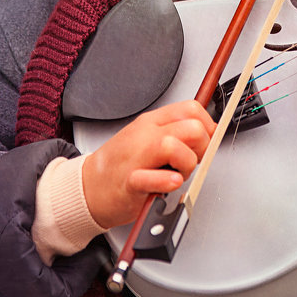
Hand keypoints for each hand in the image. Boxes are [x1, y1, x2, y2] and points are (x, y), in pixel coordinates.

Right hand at [81, 100, 214, 228]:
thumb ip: (174, 134)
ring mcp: (136, 158)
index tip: (207, 142)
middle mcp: (145, 136)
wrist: (89, 187)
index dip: (208, 126)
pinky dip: (165, 180)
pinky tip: (171, 181)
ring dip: (187, 164)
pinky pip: (148, 177)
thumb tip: (206, 134)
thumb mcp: (147, 139)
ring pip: (173, 146)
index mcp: (151, 123)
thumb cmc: (121, 166)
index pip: (191, 109)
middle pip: (190, 127)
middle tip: (194, 161)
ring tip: (178, 174)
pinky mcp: (129, 183)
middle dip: (203, 146)